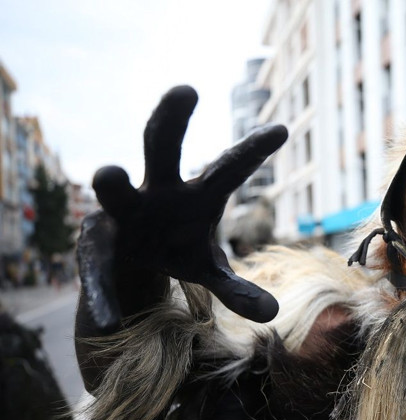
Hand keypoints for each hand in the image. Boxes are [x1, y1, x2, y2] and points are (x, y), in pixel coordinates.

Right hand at [90, 85, 286, 323]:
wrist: (129, 261)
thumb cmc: (176, 249)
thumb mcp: (209, 271)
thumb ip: (237, 290)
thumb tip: (272, 313)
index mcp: (196, 196)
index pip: (227, 169)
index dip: (251, 152)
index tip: (282, 131)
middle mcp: (157, 191)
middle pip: (161, 146)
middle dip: (171, 120)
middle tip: (187, 89)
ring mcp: (122, 212)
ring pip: (115, 189)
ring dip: (112, 182)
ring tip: (108, 172)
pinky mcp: (94, 243)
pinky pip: (96, 265)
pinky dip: (103, 292)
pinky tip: (111, 317)